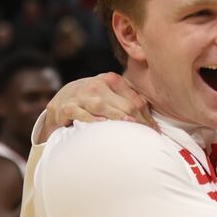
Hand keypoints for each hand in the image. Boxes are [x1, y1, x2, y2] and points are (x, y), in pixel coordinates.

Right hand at [40, 72, 156, 141]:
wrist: (62, 100)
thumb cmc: (93, 100)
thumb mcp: (111, 95)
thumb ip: (129, 102)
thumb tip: (153, 123)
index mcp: (112, 80)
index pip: (134, 100)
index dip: (146, 117)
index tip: (154, 132)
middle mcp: (98, 85)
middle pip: (122, 104)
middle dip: (136, 121)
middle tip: (146, 136)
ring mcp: (82, 95)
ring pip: (102, 106)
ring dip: (116, 117)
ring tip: (129, 125)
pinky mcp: (67, 106)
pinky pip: (80, 113)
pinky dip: (90, 118)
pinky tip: (101, 124)